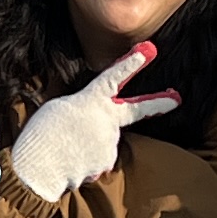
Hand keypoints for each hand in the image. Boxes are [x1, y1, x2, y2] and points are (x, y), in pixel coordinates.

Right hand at [3, 42, 182, 203]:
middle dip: (159, 102)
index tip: (148, 50)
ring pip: (104, 142)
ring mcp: (109, 142)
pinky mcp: (106, 163)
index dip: (131, 63)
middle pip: (137, 110)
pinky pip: (98, 161)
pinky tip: (71, 162)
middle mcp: (107, 120)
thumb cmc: (43, 134)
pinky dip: (86, 162)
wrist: (40, 167)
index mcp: (92, 100)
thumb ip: (84, 110)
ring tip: (67, 148)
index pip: (115, 77)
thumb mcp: (59, 109)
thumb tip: (95, 123)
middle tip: (176, 98)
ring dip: (89, 145)